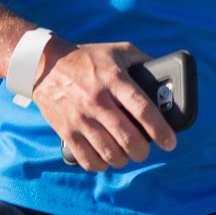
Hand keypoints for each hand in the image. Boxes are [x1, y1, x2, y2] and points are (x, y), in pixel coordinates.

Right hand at [34, 38, 177, 170]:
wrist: (45, 64)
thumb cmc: (87, 58)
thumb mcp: (117, 50)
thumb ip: (142, 60)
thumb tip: (166, 74)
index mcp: (114, 79)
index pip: (143, 109)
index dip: (160, 130)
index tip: (170, 142)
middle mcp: (98, 100)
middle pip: (128, 138)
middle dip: (143, 151)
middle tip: (145, 149)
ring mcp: (81, 117)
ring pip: (110, 153)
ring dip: (124, 159)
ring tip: (126, 154)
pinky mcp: (66, 130)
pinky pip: (88, 159)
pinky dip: (101, 164)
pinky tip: (106, 158)